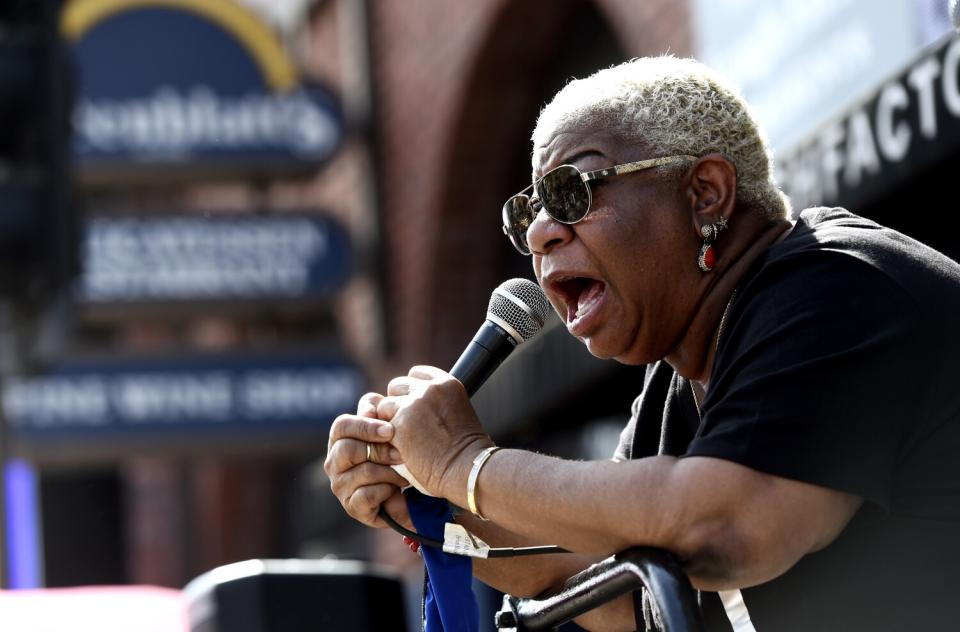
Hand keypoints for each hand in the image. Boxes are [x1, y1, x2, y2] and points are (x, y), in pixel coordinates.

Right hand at [325, 392, 411, 528]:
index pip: (341, 426)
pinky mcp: (351, 507)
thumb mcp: (389, 427)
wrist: (407, 492)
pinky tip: (394, 490)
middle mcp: (333, 463)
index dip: (365, 426)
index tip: (390, 430)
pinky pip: (367, 495)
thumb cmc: (394, 455)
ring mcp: (340, 486)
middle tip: (401, 454)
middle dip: (380, 451)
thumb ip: (378, 409)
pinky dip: (386, 491)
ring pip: (362, 472)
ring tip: (403, 474)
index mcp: (339, 440)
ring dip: (389, 472)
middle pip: (348, 449)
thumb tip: (368, 411)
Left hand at [376, 366, 492, 499]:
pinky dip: (387, 439)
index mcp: (447, 383)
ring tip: (407, 441)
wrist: (468, 469)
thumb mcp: (457, 413)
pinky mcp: (400, 424)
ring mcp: (413, 405)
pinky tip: (402, 450)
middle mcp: (430, 388)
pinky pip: (380, 427)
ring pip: (385, 406)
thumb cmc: (465, 450)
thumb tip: (411, 405)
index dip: (411, 391)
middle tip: (408, 426)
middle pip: (396, 386)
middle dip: (398, 404)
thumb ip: (435, 403)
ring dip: (390, 422)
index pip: (416, 373)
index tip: (415, 406)